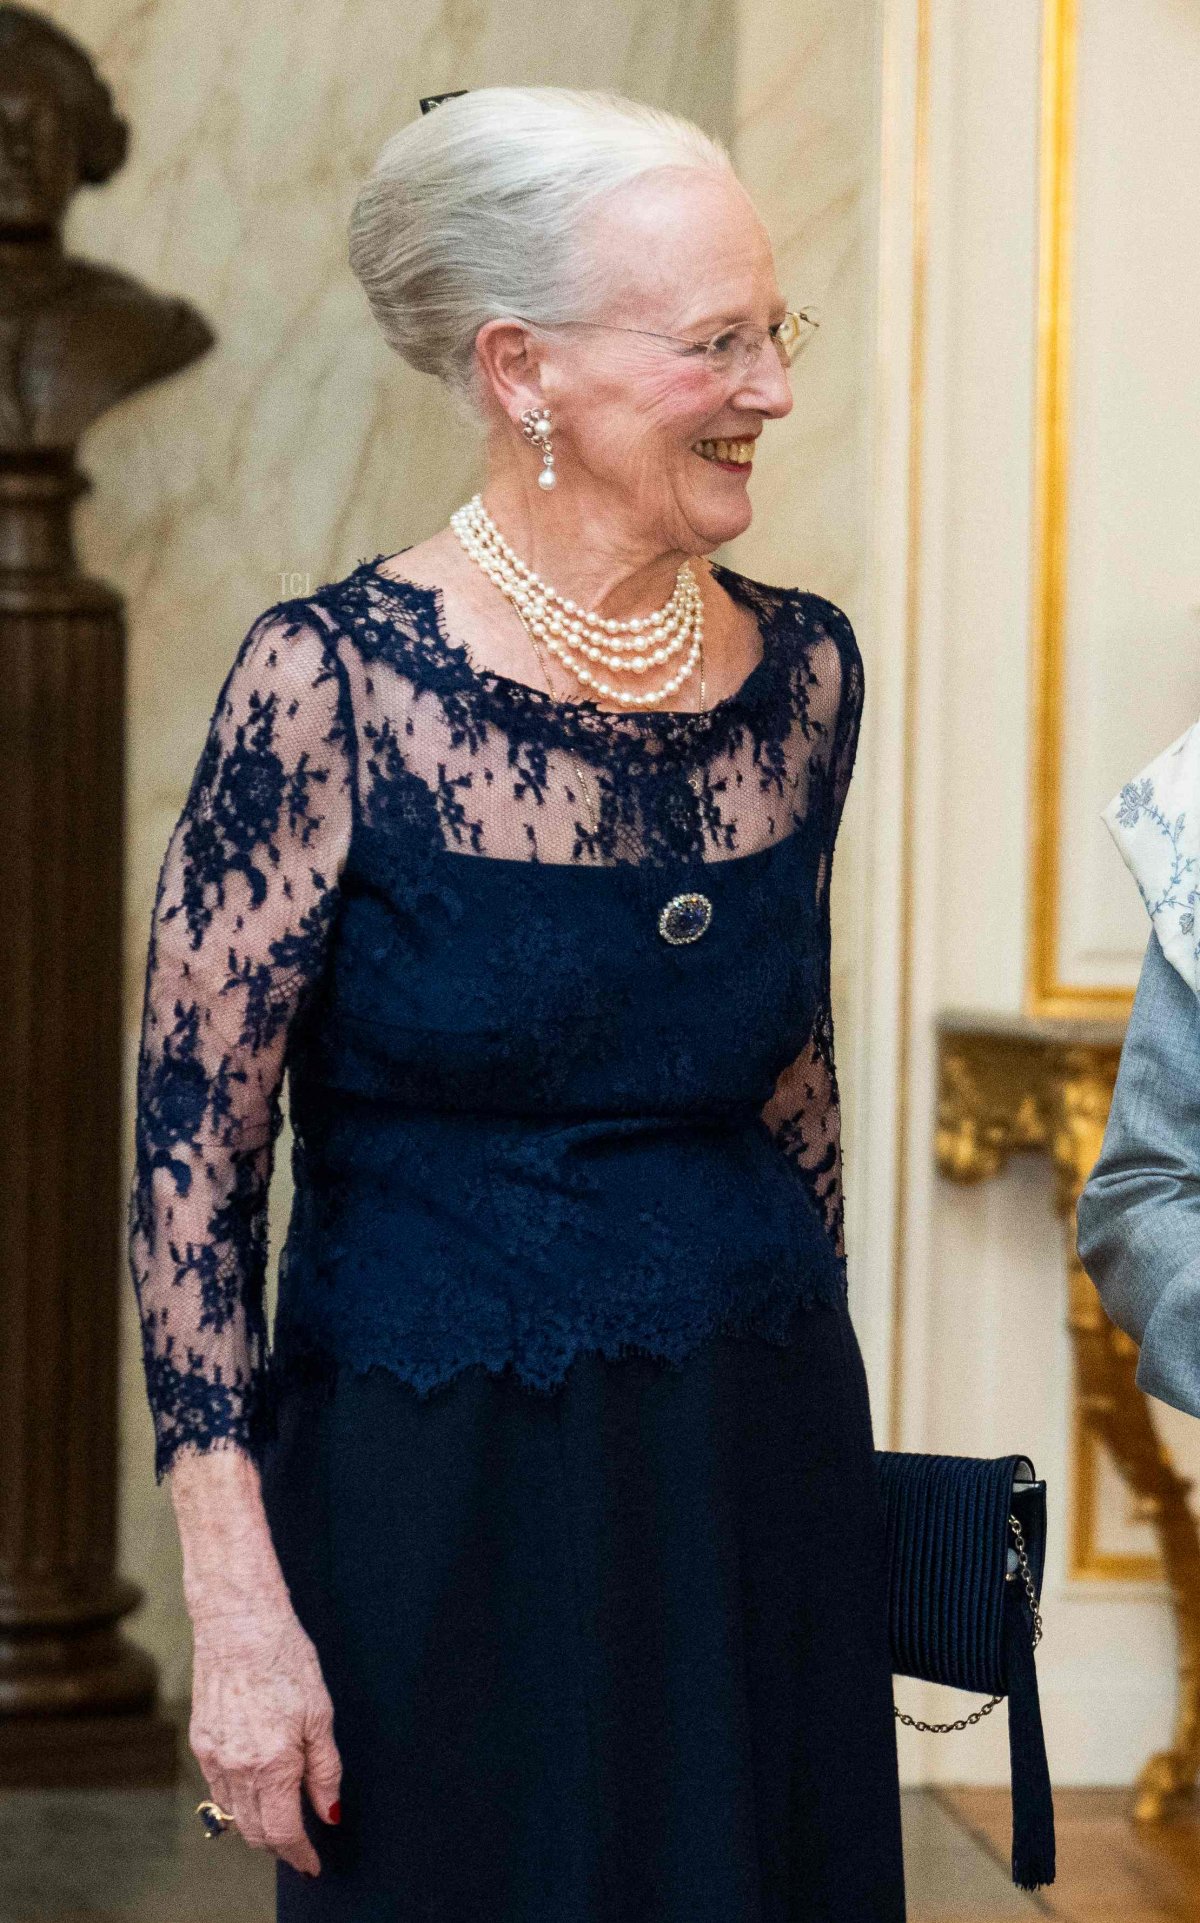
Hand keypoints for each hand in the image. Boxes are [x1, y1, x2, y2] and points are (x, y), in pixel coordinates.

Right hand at [188, 1597, 341, 1877]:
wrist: (238, 1622)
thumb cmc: (286, 1659)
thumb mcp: (320, 1713)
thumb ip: (324, 1769)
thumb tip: (329, 1813)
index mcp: (272, 1763)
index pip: (283, 1831)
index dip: (299, 1853)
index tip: (313, 1864)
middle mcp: (237, 1768)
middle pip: (255, 1831)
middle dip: (279, 1845)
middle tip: (301, 1847)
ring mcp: (213, 1756)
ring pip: (233, 1814)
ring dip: (257, 1825)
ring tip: (281, 1820)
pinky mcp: (200, 1741)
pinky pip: (217, 1789)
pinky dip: (237, 1800)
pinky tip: (255, 1788)